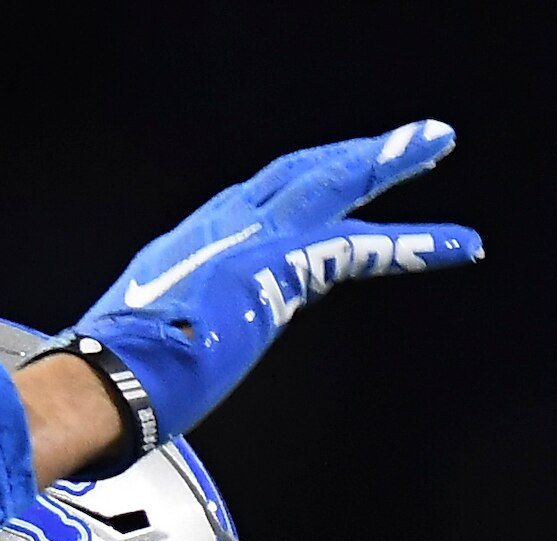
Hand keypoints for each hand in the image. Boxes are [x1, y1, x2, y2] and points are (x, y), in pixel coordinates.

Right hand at [65, 121, 479, 449]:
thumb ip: (176, 338)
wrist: (98, 386)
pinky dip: (412, 244)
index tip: (336, 174)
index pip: (260, 200)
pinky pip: (359, 248)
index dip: (304, 184)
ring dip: (388, 164)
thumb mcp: (150, 347)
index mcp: (191, 246)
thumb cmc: (111, 384)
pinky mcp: (276, 270)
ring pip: (332, 186)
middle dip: (354, 154)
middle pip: (300, 174)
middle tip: (409, 137)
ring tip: (435, 143)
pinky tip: (458, 243)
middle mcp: (220, 228)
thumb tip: (168, 367)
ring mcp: (248, 242)